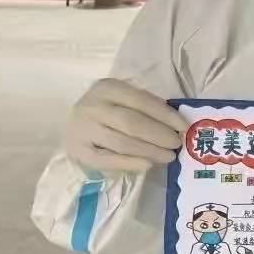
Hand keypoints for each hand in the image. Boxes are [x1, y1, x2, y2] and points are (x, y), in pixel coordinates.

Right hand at [65, 78, 188, 172]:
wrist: (70, 121)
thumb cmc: (105, 108)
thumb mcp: (121, 96)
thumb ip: (144, 105)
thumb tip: (174, 123)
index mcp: (108, 88)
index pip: (142, 101)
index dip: (166, 115)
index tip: (183, 127)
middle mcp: (93, 106)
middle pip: (132, 123)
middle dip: (159, 135)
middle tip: (177, 144)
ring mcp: (83, 130)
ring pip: (122, 143)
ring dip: (149, 151)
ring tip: (168, 157)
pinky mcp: (78, 151)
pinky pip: (107, 160)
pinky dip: (129, 163)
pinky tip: (147, 165)